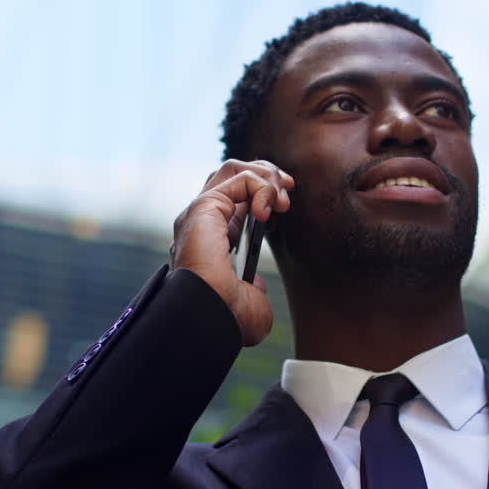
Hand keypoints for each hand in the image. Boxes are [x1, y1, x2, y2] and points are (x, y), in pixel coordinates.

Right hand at [171, 159, 293, 345]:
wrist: (212, 319)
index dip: (263, 195)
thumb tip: (254, 283)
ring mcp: (199, 213)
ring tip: (283, 199)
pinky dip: (261, 187)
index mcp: (210, 242)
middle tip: (289, 191)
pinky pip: (239, 178)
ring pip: (234, 169)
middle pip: (233, 176)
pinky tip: (269, 210)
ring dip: (266, 177)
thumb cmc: (228, 318)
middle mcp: (201, 224)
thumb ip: (252, 288)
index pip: (235, 201)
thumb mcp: (251, 302)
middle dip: (267, 177)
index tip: (284, 208)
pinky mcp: (203, 206)